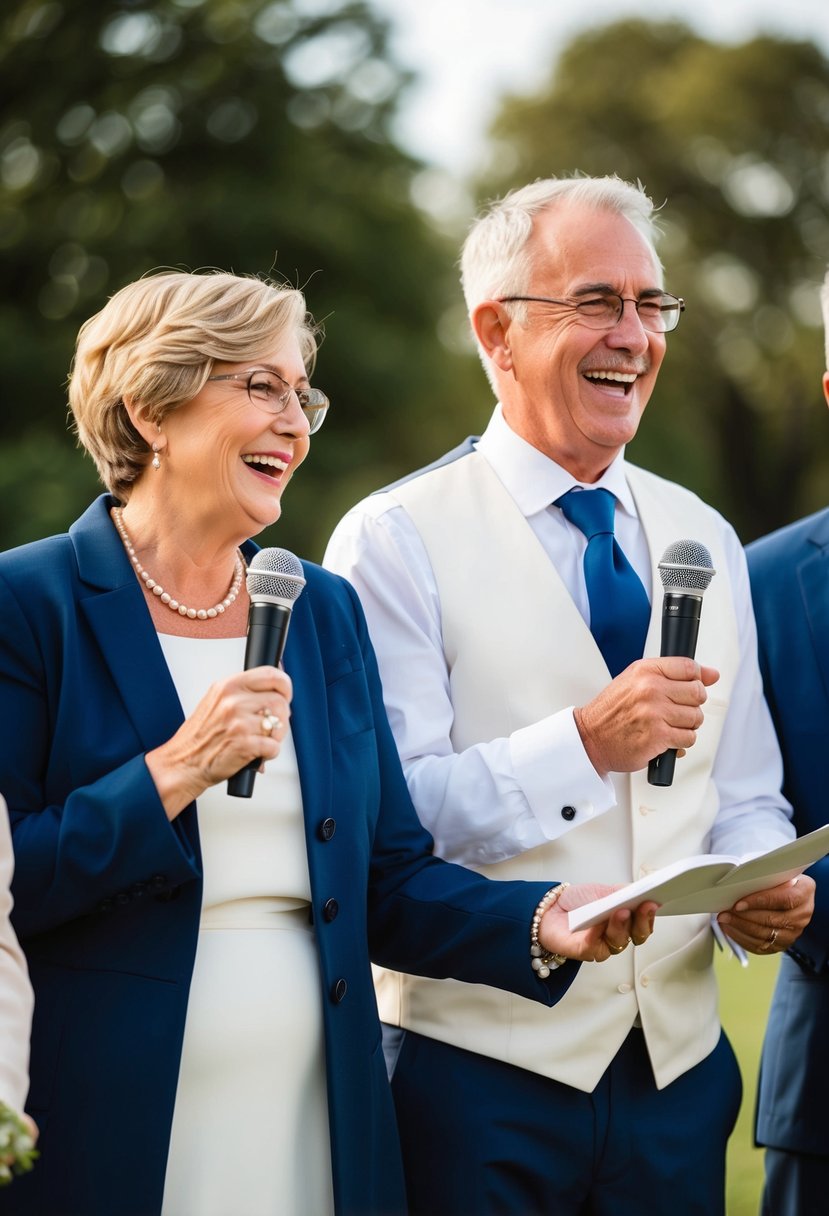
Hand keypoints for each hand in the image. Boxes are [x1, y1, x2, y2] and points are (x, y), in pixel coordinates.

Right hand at [145, 666, 292, 818]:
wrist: (182, 763)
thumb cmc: (201, 736)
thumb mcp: (217, 701)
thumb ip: (244, 691)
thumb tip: (277, 681)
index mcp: (228, 686)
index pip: (271, 674)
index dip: (284, 686)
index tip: (285, 696)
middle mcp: (233, 701)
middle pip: (279, 701)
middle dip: (282, 717)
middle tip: (272, 727)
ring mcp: (238, 723)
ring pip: (280, 725)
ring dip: (276, 737)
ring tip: (262, 741)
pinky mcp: (243, 744)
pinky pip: (274, 747)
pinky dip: (269, 754)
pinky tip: (256, 754)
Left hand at [538, 883, 658, 962]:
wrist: (550, 908)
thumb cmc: (578, 902)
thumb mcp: (603, 891)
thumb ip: (622, 893)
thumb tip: (640, 891)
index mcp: (625, 922)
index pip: (644, 924)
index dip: (650, 915)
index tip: (654, 901)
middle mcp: (616, 936)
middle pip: (636, 936)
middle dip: (641, 921)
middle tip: (643, 906)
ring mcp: (602, 945)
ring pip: (618, 942)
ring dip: (620, 926)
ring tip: (620, 912)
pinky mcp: (585, 951)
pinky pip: (594, 945)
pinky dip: (597, 933)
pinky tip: (598, 923)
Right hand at [574, 657, 719, 776]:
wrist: (591, 738)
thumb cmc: (612, 712)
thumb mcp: (636, 682)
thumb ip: (673, 675)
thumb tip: (712, 674)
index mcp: (645, 671)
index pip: (689, 667)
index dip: (695, 679)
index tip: (687, 688)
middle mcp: (650, 688)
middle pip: (698, 693)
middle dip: (691, 705)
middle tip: (675, 710)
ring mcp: (655, 712)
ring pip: (696, 718)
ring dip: (686, 726)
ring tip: (667, 725)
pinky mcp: (658, 736)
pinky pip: (688, 738)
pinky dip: (680, 742)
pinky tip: (665, 738)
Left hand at [717, 874, 815, 954]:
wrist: (789, 894)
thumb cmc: (779, 880)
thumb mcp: (777, 872)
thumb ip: (765, 876)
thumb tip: (740, 880)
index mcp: (805, 892)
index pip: (784, 899)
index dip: (760, 901)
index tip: (739, 903)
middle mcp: (803, 915)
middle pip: (772, 920)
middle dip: (744, 917)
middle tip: (725, 912)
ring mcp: (794, 933)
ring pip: (765, 935)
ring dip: (740, 928)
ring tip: (724, 919)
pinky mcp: (782, 945)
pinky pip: (761, 947)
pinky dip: (742, 939)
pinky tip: (730, 929)